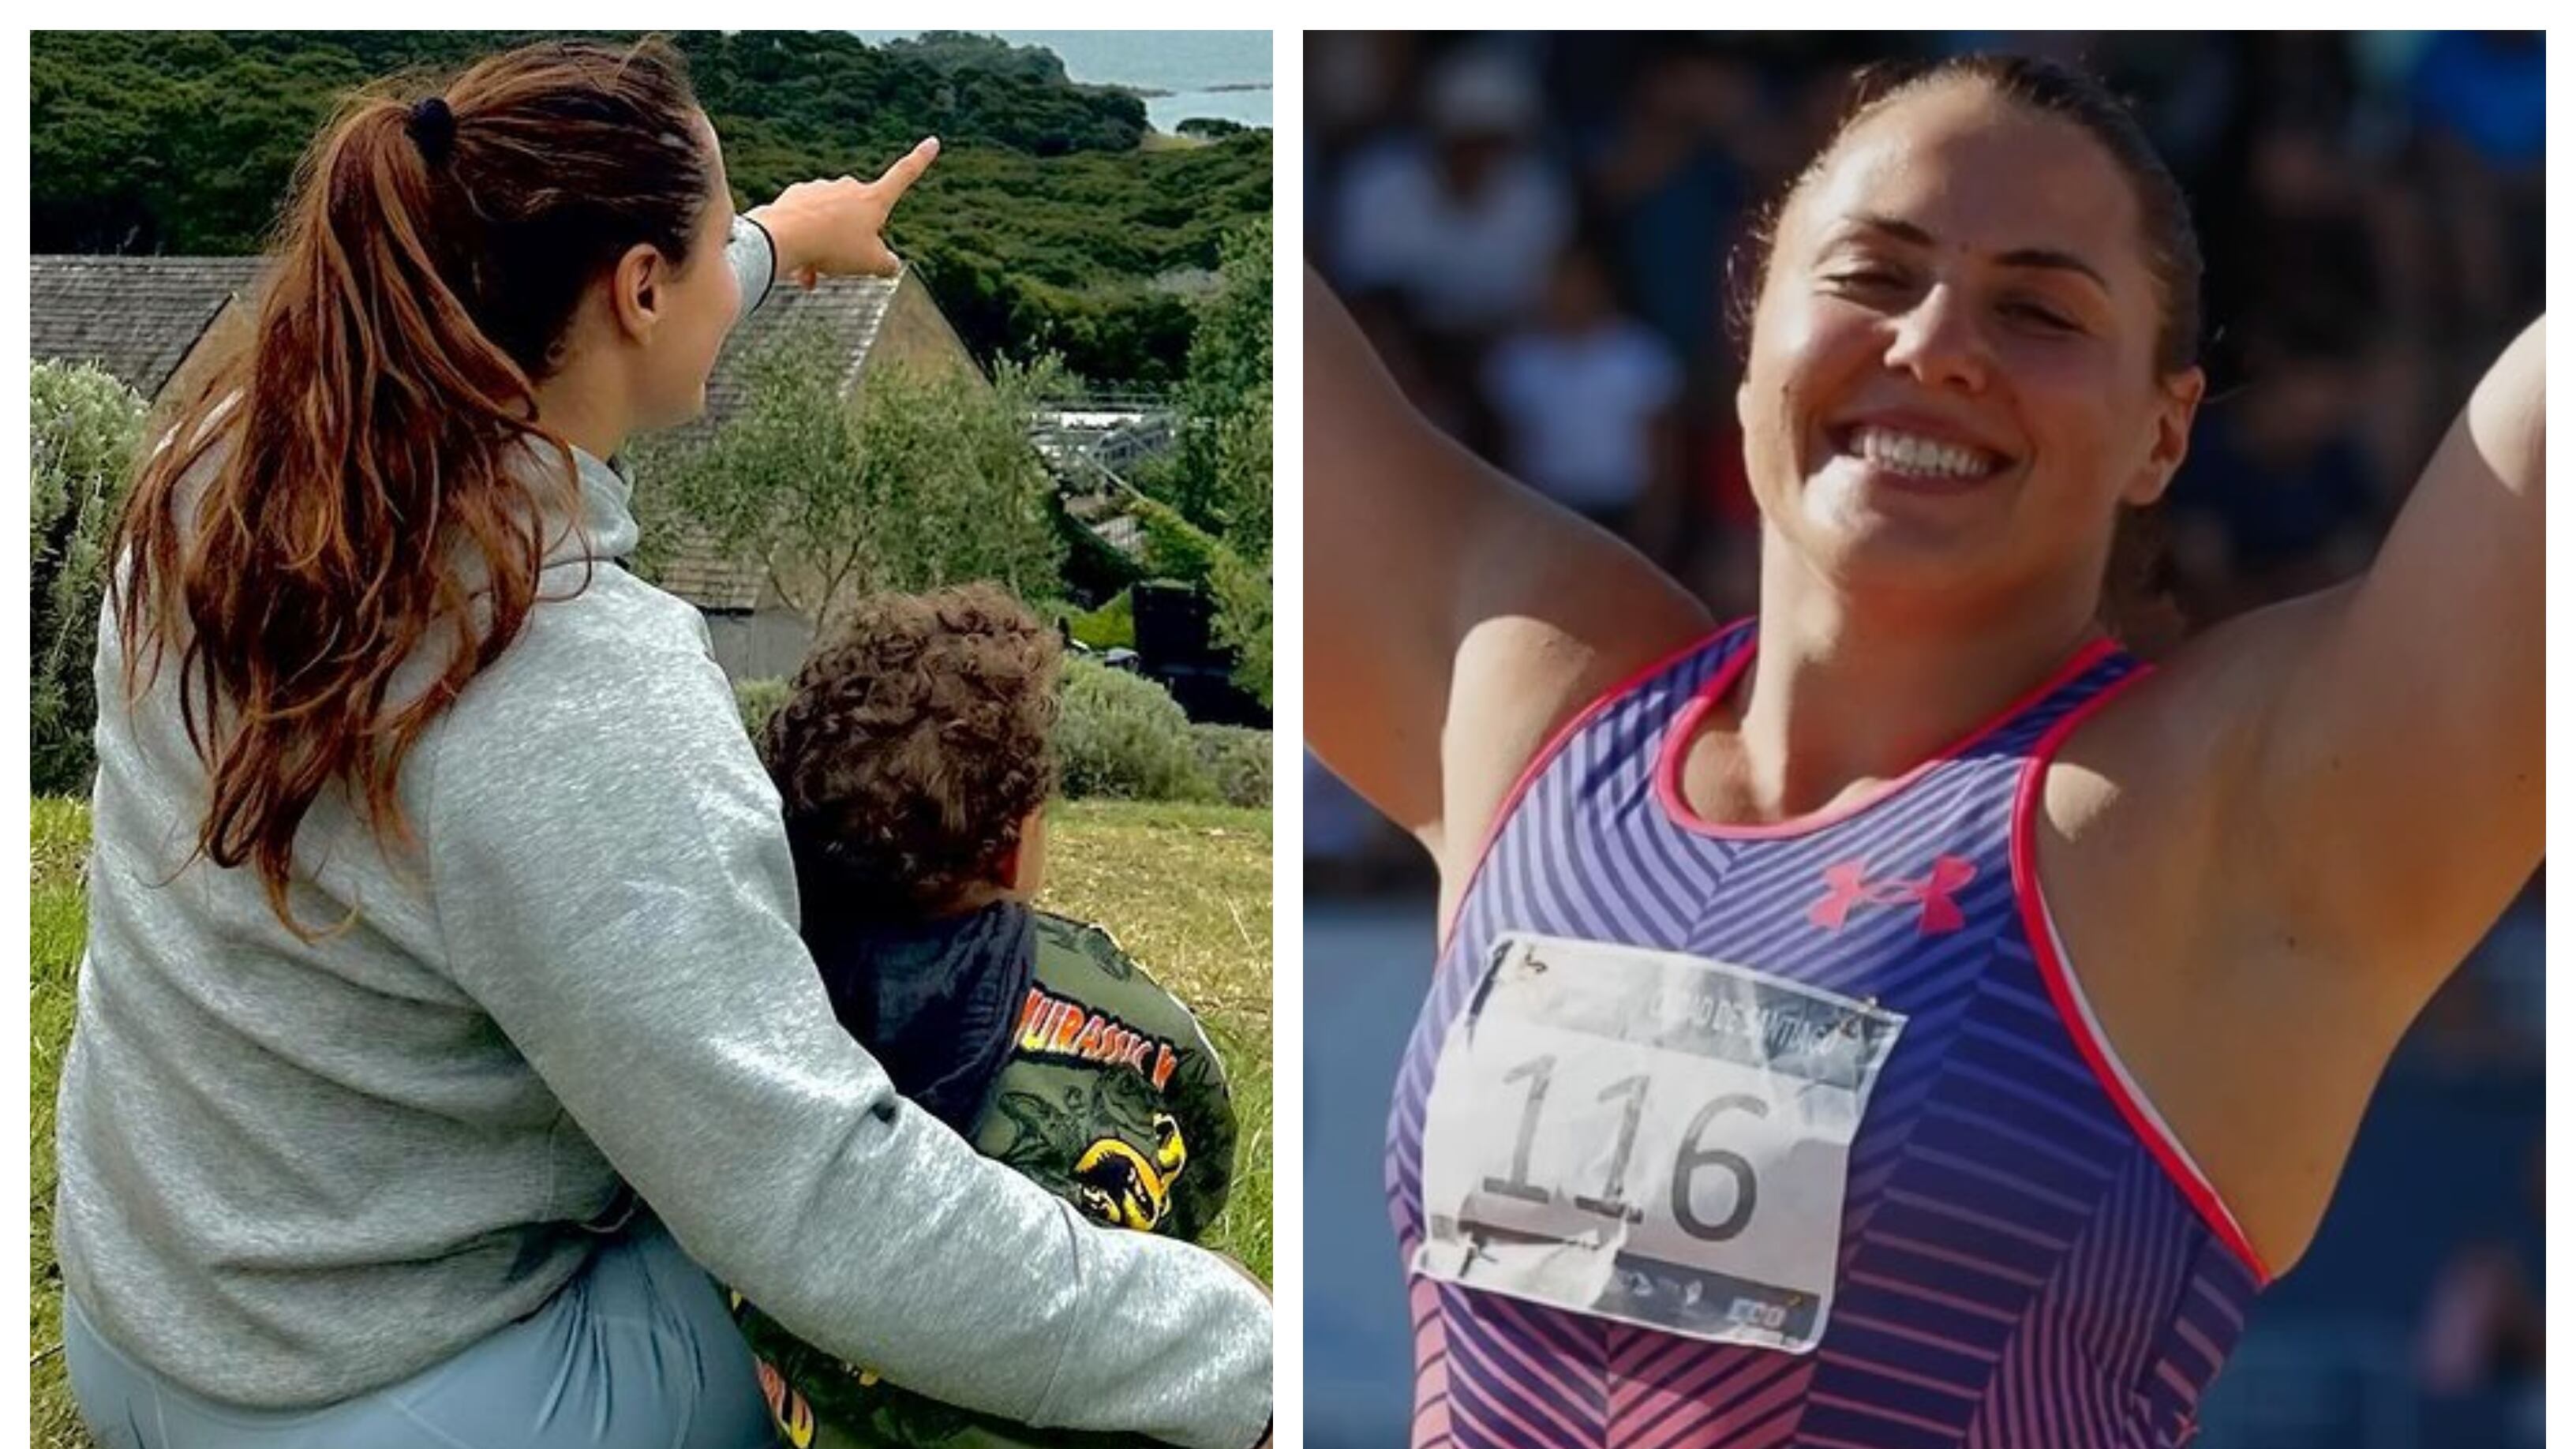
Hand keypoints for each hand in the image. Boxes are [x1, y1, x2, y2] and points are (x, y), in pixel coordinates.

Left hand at [747, 136, 938, 289]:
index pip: (904, 175)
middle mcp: (848, 187)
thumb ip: (887, 264)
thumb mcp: (871, 263)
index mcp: (874, 199)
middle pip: (860, 215)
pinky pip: (807, 222)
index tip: (932, 141)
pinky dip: (807, 242)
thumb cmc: (833, 247)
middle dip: (853, 237)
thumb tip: (891, 264)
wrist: (783, 237)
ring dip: (827, 245)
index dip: (920, 160)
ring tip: (815, 269)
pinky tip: (798, 262)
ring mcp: (820, 189)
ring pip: (830, 222)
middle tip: (843, 261)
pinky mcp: (796, 195)